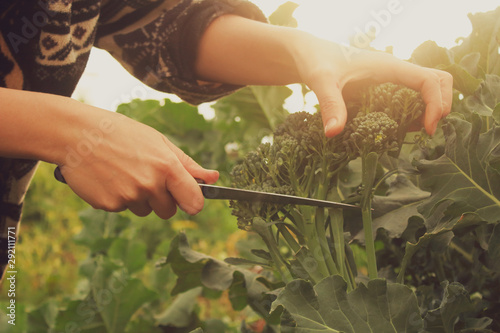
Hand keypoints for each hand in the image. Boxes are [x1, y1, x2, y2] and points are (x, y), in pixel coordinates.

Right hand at [58, 111, 217, 218]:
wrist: (77, 134)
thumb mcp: (159, 142)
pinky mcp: (109, 205)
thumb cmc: (123, 134)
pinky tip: (109, 178)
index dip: (193, 203)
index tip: (189, 201)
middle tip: (145, 176)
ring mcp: (128, 197)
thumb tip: (214, 178)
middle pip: (168, 211)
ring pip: (144, 211)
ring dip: (139, 198)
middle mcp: (149, 185)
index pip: (194, 202)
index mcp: (167, 167)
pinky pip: (123, 209)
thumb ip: (188, 164)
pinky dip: (118, 198)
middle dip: (162, 199)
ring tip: (124, 173)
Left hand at [195, 15, 452, 136]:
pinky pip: (410, 96)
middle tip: (425, 131)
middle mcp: (394, 70)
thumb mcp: (321, 81)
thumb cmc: (316, 61)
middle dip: (441, 105)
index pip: (429, 80)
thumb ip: (330, 104)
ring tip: (412, 132)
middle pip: (439, 81)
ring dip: (429, 109)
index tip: (426, 129)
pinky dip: (414, 111)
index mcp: (388, 66)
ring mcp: (390, 77)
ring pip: (427, 88)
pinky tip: (397, 128)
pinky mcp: (383, 86)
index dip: (436, 104)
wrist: (308, 53)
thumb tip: (333, 133)